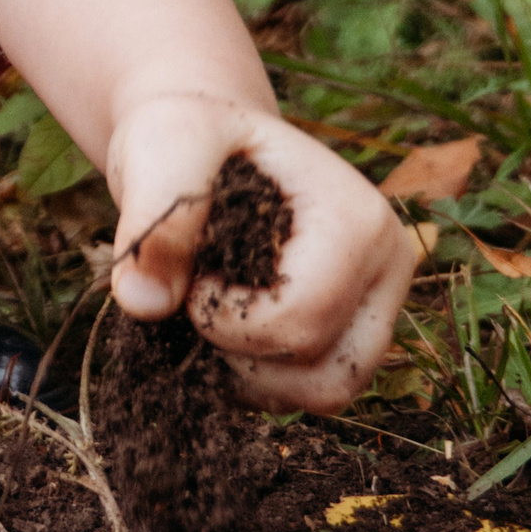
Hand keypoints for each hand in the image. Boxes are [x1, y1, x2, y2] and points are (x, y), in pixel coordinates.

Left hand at [103, 94, 415, 413]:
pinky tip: (221, 328)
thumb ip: (154, 214)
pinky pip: (311, 395)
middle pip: (322, 370)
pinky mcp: (353, 338)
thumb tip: (143, 303)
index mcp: (360, 219)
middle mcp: (388, 270)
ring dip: (248, 374)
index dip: (224, 316)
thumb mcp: (163, 144)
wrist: (204, 144)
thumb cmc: (190, 137)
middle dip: (235, 349)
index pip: (302, 318)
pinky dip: (257, 380)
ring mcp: (376, 309)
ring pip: (323, 393)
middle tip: (194, 292)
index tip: (187, 273)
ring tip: (207, 311)